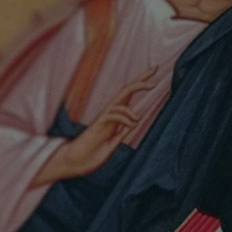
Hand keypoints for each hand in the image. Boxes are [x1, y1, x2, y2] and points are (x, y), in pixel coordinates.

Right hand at [32, 67, 157, 185]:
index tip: (154, 78)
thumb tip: (132, 125)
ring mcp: (104, 118)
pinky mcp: (98, 124)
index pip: (129, 97)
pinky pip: (113, 114)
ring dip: (135, 96)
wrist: (76, 163)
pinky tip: (133, 123)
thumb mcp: (112, 144)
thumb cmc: (91, 154)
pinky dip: (125, 116)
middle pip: (126, 90)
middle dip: (141, 79)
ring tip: (144, 107)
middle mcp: (111, 114)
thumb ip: (121, 134)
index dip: (140, 86)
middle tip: (155, 68)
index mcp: (116, 118)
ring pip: (120, 97)